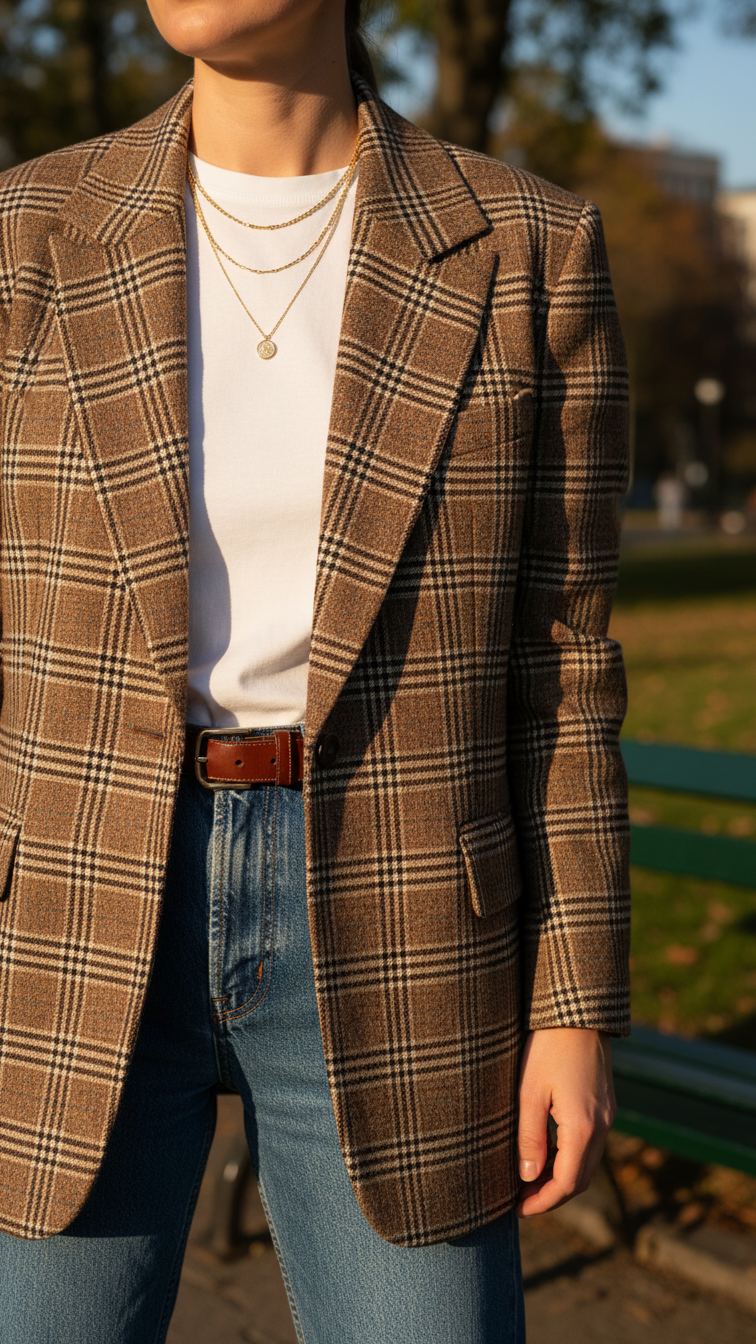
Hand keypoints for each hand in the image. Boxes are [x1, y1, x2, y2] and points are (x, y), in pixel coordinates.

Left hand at [516, 1026, 615, 1216]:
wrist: (577, 1010)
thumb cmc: (547, 1047)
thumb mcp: (529, 1093)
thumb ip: (530, 1138)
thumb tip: (528, 1178)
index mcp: (584, 1127)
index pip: (567, 1183)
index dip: (542, 1202)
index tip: (517, 1208)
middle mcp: (603, 1125)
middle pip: (581, 1178)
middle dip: (552, 1195)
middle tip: (520, 1199)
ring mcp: (608, 1114)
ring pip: (587, 1162)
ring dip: (561, 1177)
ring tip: (528, 1179)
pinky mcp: (605, 1102)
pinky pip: (591, 1143)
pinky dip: (569, 1157)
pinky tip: (546, 1152)